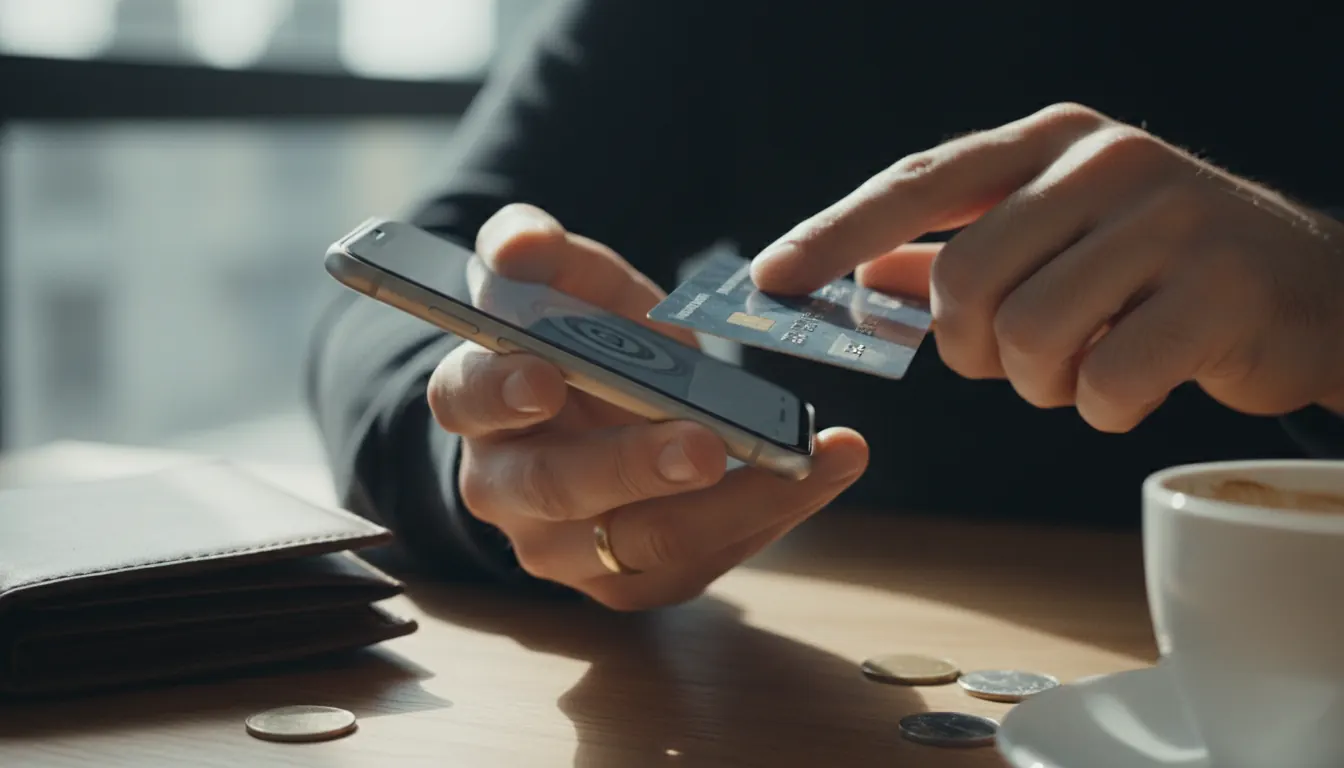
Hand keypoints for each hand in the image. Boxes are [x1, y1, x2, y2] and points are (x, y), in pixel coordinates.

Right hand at [428, 204, 867, 609]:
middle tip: (703, 446)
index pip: (467, 398)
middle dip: (632, 466)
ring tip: (805, 461)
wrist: (602, 416)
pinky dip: (770, 514)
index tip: (545, 377)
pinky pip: (699, 561)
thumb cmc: (580, 344)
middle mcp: (506, 488)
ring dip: (732, 504)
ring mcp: (562, 549)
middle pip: (557, 487)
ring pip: (642, 542)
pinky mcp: (626, 582)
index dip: (501, 390)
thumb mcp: (568, 285)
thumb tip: (522, 244)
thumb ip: (541, 251)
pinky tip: (824, 471)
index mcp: (477, 402)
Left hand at [751, 102, 1343, 428]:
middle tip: (1007, 358)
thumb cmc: (1156, 270)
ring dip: (1041, 381)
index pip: (918, 183)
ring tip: (1082, 366)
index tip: (771, 278)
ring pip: (1030, 335)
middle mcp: (1105, 164)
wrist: (1306, 291)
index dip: (836, 233)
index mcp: (1050, 143)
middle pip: (967, 278)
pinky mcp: (1219, 290)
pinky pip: (1107, 380)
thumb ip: (962, 253)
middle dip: (969, 345)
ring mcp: (1169, 220)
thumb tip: (867, 276)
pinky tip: (1130, 385)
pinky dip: (1101, 406)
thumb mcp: (1057, 242)